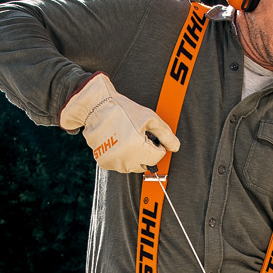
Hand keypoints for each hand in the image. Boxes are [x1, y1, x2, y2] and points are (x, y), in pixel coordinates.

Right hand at [59, 73, 179, 173]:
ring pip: (133, 166)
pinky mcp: (104, 162)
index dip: (156, 144)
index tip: (147, 135)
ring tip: (126, 137)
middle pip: (146, 164)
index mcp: (138, 149)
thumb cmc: (123, 110)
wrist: (96, 107)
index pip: (157, 156)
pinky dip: (121, 156)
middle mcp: (125, 159)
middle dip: (145, 151)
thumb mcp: (150, 118)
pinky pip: (120, 164)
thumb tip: (175, 147)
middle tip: (136, 135)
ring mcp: (113, 162)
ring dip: (134, 155)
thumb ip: (166, 134)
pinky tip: (117, 141)